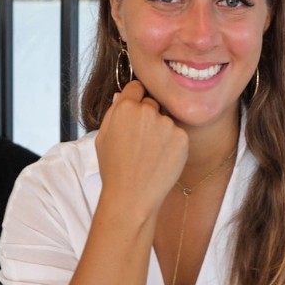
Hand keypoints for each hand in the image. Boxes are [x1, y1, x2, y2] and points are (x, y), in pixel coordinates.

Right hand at [95, 81, 187, 213]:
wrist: (132, 197)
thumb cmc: (114, 169)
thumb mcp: (103, 137)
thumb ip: (114, 112)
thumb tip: (123, 95)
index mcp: (125, 107)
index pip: (137, 87)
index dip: (135, 100)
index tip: (135, 113)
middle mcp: (148, 111)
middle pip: (152, 104)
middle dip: (148, 116)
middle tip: (140, 141)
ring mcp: (167, 124)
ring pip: (166, 120)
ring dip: (160, 131)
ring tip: (149, 154)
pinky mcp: (182, 138)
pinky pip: (177, 134)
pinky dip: (172, 144)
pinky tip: (160, 160)